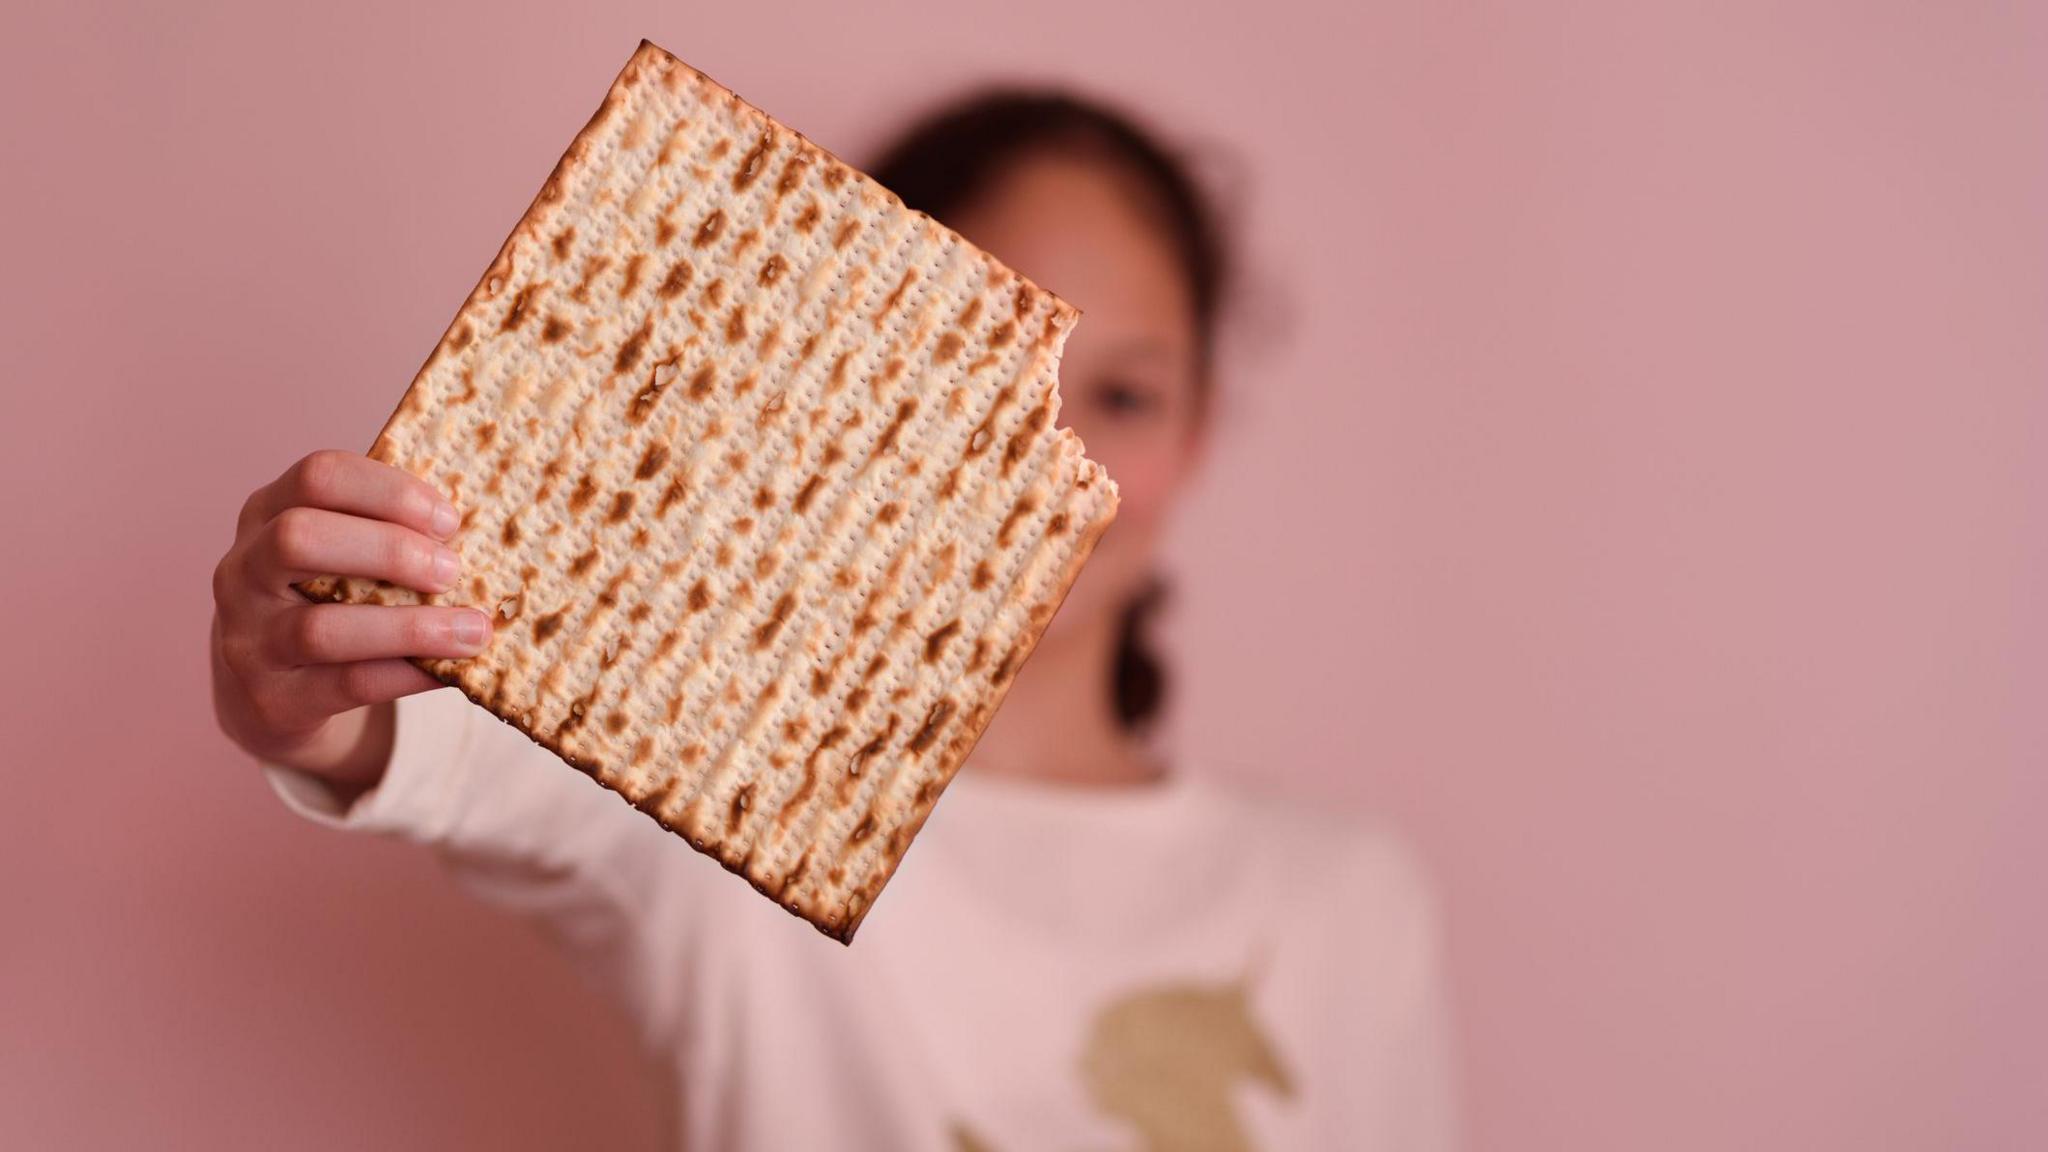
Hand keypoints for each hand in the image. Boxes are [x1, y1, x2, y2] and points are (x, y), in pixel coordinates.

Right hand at [210, 450, 491, 791]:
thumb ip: (389, 533)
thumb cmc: (328, 600)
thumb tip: (488, 524)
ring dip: (411, 628)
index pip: (317, 476)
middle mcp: (242, 571)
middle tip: (451, 569)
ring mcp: (249, 639)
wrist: (266, 695)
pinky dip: (407, 675)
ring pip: (322, 629)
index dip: (389, 490)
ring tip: (473, 629)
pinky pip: (346, 685)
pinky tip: (451, 670)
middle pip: (299, 538)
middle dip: (387, 549)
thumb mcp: (340, 556)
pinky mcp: (272, 700)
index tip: (448, 519)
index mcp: (266, 514)